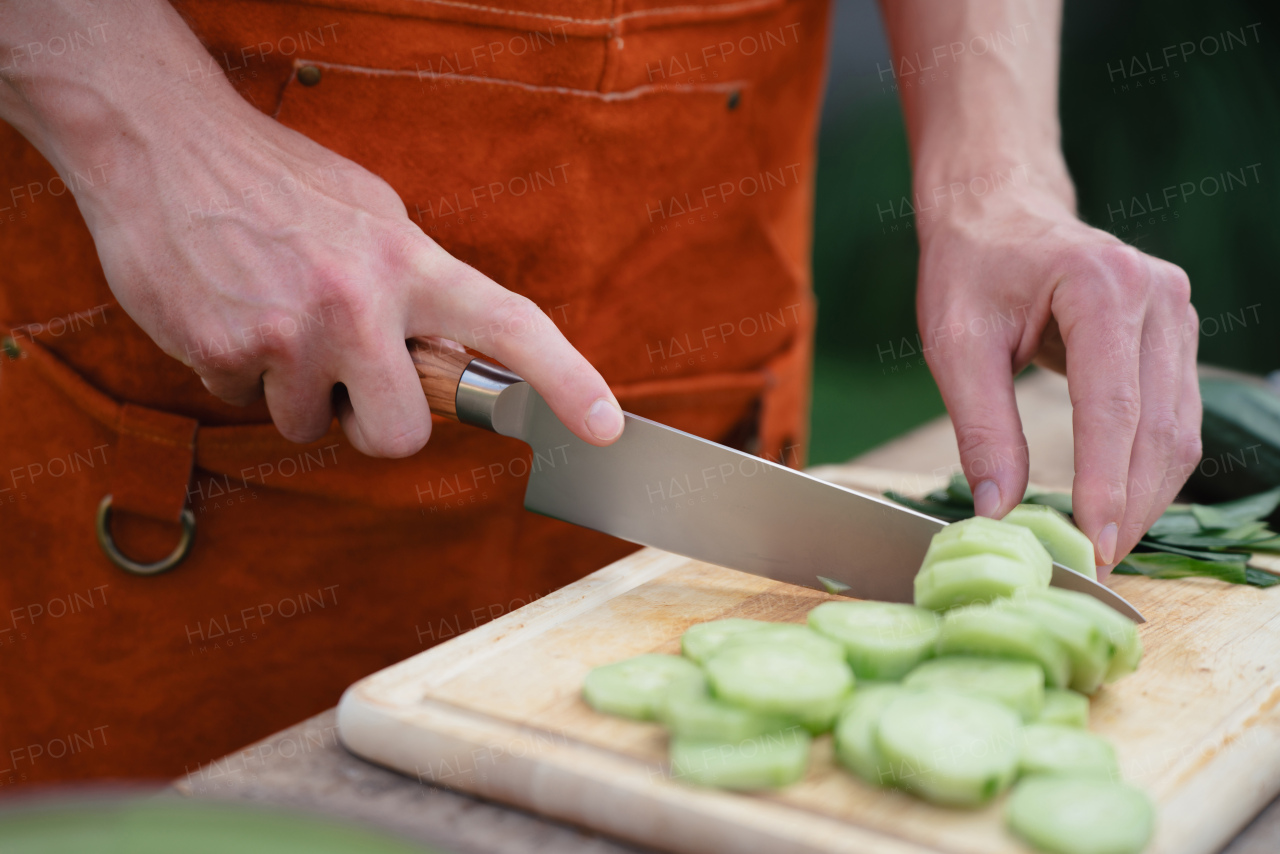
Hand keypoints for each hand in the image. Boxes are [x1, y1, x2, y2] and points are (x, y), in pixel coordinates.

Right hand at [68, 83, 622, 457]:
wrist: (161, 143)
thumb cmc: (276, 181)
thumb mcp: (371, 214)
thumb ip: (414, 283)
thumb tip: (448, 347)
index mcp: (410, 261)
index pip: (509, 326)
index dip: (567, 380)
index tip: (606, 425)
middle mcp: (361, 301)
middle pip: (399, 436)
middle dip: (373, 424)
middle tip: (349, 383)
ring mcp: (292, 332)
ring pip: (308, 425)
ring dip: (294, 390)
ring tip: (272, 314)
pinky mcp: (224, 352)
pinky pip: (244, 403)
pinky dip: (238, 372)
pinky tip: (229, 311)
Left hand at [916, 185, 1200, 575]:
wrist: (998, 210)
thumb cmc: (970, 268)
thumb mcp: (956, 344)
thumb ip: (981, 426)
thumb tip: (998, 510)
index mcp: (1102, 286)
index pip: (1112, 408)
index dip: (1103, 486)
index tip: (1092, 548)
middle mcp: (1158, 296)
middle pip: (1156, 427)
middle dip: (1127, 505)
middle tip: (1093, 567)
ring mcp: (1177, 314)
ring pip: (1177, 430)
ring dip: (1144, 496)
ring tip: (1103, 549)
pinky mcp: (1175, 337)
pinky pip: (1172, 417)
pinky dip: (1146, 468)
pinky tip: (1115, 506)